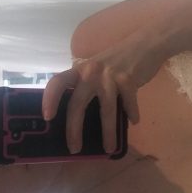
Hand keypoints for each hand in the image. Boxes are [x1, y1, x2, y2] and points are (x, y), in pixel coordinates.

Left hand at [42, 35, 160, 152]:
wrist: (145, 44)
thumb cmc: (117, 60)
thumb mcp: (95, 68)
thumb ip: (86, 84)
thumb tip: (79, 113)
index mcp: (79, 70)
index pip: (57, 83)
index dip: (49, 99)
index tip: (47, 117)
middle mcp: (91, 72)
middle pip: (78, 103)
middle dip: (74, 129)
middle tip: (74, 148)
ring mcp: (110, 76)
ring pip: (106, 109)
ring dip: (108, 131)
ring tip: (110, 147)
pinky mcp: (129, 79)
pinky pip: (128, 103)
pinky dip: (131, 114)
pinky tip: (133, 121)